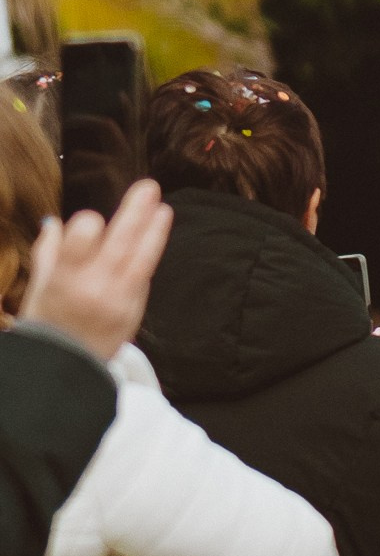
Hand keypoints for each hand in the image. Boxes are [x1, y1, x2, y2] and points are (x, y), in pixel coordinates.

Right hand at [19, 179, 172, 359]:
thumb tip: (55, 223)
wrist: (66, 368)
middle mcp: (92, 288)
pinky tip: (155, 236)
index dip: (87, 225)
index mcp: (62, 279)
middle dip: (135, 212)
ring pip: (140, 259)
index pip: (80, 240)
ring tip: (163, 208)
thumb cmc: (47, 322)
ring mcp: (117, 300)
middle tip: (149, 187)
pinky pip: (143, 277)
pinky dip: (148, 255)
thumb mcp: (39, 286)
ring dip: (154, 230)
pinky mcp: (134, 311)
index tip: (91, 221)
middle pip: (118, 243)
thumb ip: (49, 252)